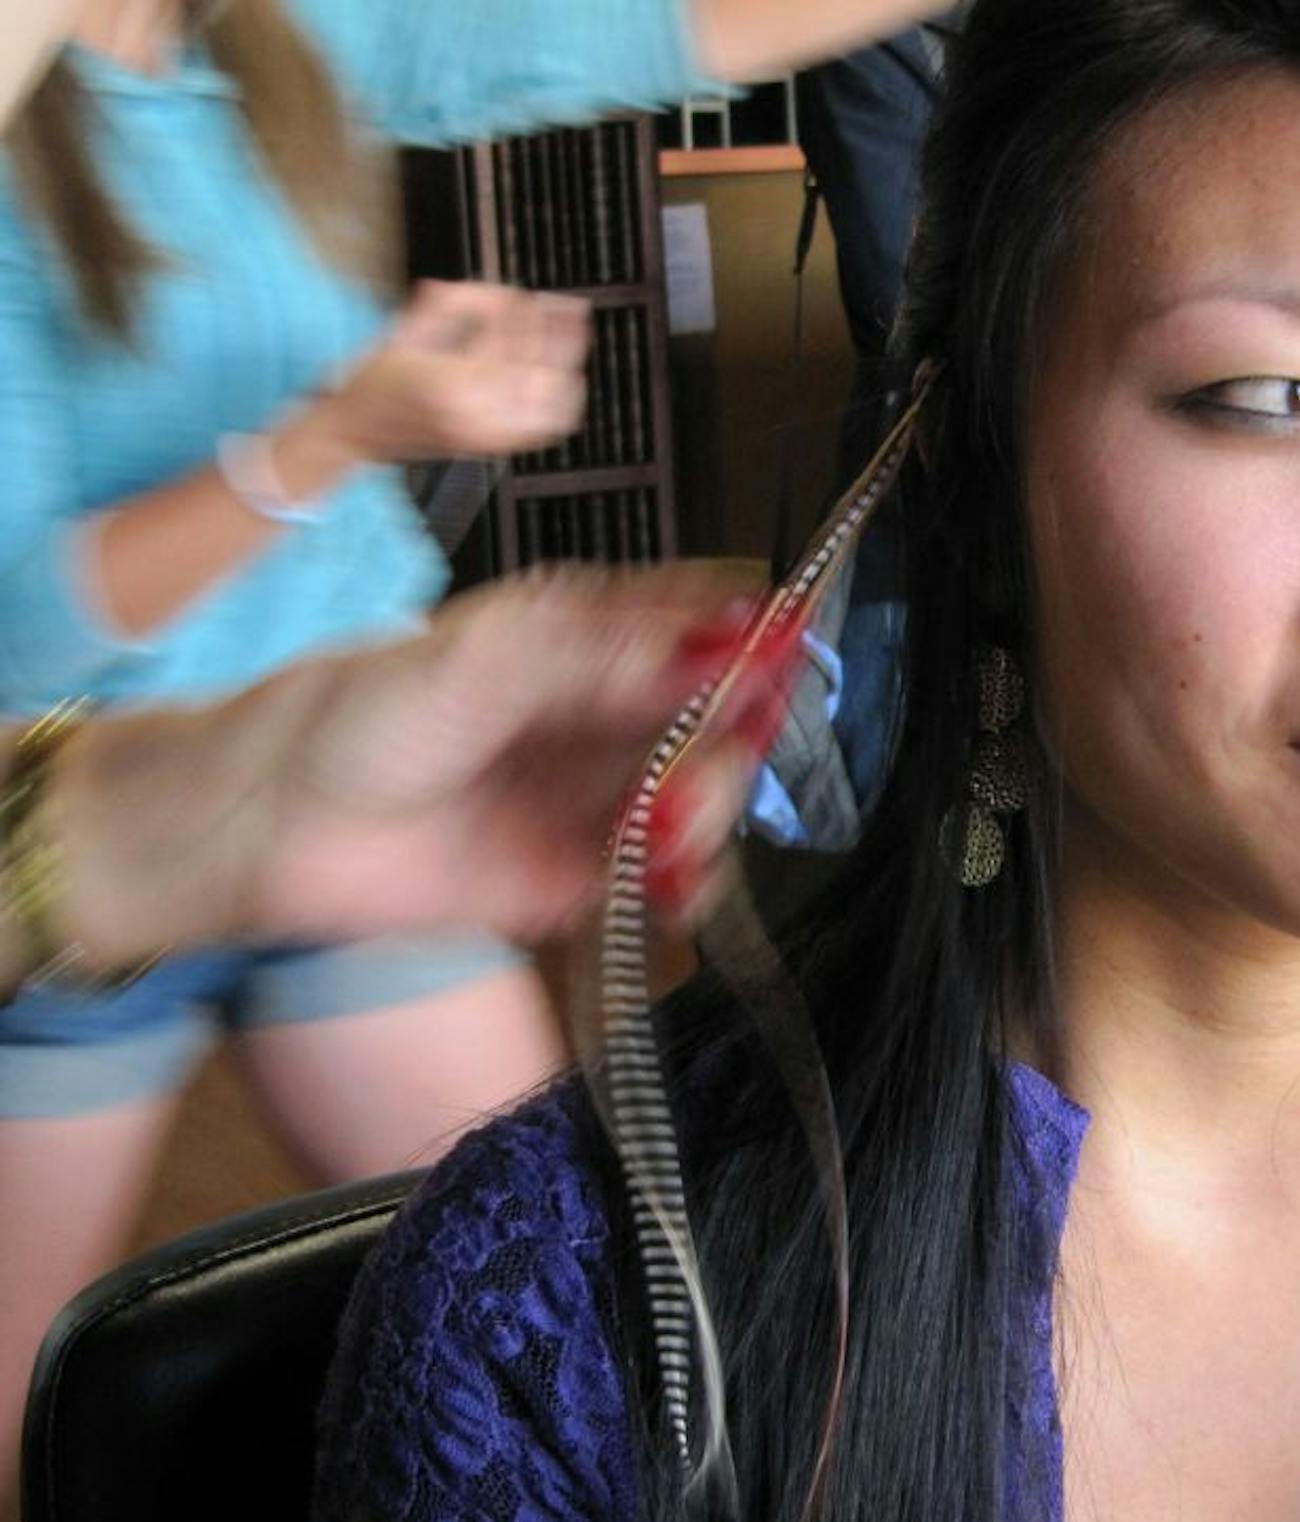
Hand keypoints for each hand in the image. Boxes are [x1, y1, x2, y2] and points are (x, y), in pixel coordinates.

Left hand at [53, 563, 787, 961]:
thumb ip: (609, 651)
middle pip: (729, 715)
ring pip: (710, 795)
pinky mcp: (589, 871)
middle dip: (733, 741)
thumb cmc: (360, 716)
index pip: (711, 621)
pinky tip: (670, 884)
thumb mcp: (488, 656)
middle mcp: (610, 709)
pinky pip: (672, 876)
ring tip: (667, 833)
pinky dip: (689, 884)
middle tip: (695, 769)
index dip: (758, 636)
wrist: (279, 827)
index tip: (781, 658)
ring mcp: (603, 790)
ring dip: (710, 815)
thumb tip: (724, 644)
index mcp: (592, 634)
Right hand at [317, 280, 592, 463]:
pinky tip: (568, 380)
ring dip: (567, 367)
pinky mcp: (492, 448)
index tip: (530, 296)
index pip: (503, 341)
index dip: (523, 315)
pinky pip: (543, 429)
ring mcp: (486, 435)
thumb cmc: (373, 383)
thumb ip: (449, 306)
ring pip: (549, 403)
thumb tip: (495, 291)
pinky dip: (562, 403)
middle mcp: (472, 412)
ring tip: (575, 339)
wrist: (355, 433)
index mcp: (446, 380)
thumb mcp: (402, 332)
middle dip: (558, 336)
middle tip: (570, 310)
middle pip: (536, 369)